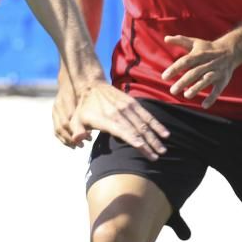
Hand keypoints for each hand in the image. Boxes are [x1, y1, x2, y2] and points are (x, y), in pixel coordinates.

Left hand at [54, 79, 168, 160]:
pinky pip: (147, 114)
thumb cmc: (84, 108)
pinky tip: (165, 133)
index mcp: (107, 119)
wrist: (90, 86)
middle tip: (158, 156)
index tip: (144, 149)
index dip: (133, 139)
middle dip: (148, 144)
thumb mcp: (76, 119)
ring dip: (155, 136)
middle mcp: (119, 113)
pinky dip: (156, 124)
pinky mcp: (132, 103)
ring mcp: (127, 107)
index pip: (123, 131)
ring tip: (163, 149)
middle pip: (136, 130)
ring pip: (144, 124)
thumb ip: (77, 131)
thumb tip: (78, 140)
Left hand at [162, 35, 240, 108]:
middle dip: (183, 82)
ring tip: (186, 96)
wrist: (231, 51)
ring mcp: (216, 72)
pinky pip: (218, 90)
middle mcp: (208, 63)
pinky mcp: (223, 80)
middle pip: (194, 73)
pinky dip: (212, 98)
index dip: (175, 69)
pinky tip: (204, 105)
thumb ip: (180, 40)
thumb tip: (166, 38)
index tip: (164, 77)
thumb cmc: (207, 48)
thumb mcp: (195, 42)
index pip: (185, 61)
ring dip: (197, 88)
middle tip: (172, 91)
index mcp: (199, 54)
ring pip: (206, 80)